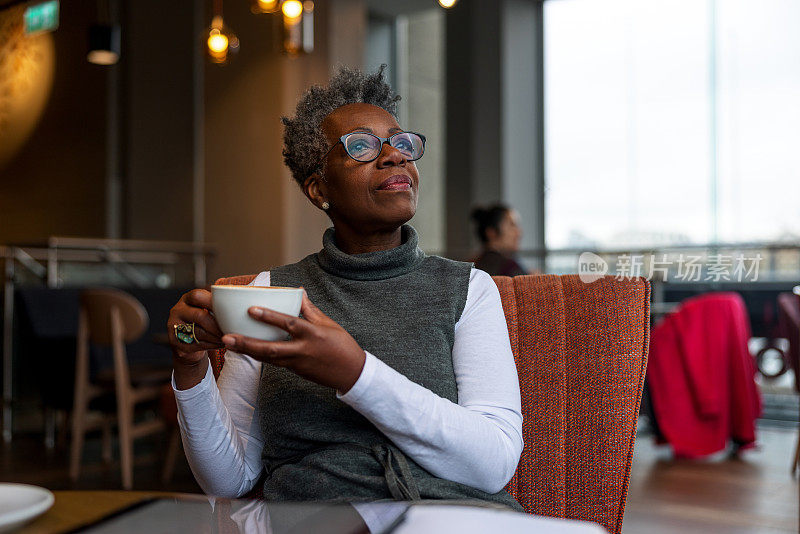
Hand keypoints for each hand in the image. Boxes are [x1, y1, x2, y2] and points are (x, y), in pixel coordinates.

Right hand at [167, 288, 224, 366]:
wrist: (189, 341)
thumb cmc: (204, 321)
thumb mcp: (207, 308)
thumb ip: (219, 303)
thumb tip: (245, 295)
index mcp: (187, 299)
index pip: (198, 296)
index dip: (213, 302)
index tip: (228, 310)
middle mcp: (177, 310)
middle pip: (199, 316)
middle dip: (217, 325)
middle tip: (230, 330)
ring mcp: (174, 326)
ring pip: (199, 332)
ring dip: (216, 337)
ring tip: (228, 338)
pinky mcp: (175, 341)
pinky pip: (196, 344)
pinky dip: (212, 345)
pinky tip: (221, 344)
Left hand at [221, 290, 365, 392]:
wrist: (352, 374)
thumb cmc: (342, 345)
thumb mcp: (328, 324)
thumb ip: (310, 308)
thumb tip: (298, 290)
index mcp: (313, 334)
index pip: (289, 323)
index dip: (270, 316)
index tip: (251, 309)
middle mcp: (302, 350)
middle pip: (270, 349)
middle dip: (246, 343)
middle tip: (226, 337)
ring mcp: (297, 364)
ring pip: (267, 358)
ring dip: (246, 351)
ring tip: (227, 343)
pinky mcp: (295, 371)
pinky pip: (273, 362)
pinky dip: (258, 355)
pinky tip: (244, 349)